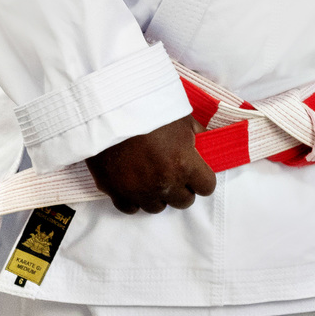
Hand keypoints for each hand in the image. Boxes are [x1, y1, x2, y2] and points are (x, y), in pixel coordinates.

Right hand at [86, 116, 216, 214]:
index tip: (195, 171)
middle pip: (184, 201)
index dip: (202, 179)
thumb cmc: (147, 108)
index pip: (207, 188)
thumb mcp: (181, 116)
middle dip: (181, 188)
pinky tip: (133, 184)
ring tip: (151, 175)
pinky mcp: (115, 192)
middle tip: (172, 171)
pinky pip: (130, 208)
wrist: (107, 108)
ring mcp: (139, 191)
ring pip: (157, 207)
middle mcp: (164, 183)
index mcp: (183, 164)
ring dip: (158, 194)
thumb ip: (196, 135)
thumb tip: (204, 143)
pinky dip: (133, 199)